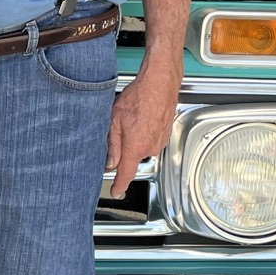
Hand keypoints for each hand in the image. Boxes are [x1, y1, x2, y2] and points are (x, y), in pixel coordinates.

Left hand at [105, 58, 179, 196]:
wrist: (159, 83)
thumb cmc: (138, 97)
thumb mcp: (114, 121)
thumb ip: (112, 145)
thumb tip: (110, 162)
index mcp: (135, 148)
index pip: (126, 174)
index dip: (119, 186)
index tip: (115, 191)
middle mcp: (150, 148)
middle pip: (132, 157)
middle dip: (124, 147)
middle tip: (120, 127)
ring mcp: (160, 141)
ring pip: (141, 146)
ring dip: (135, 137)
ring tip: (133, 118)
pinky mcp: (165, 133)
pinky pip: (151, 138)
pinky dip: (145, 130)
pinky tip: (142, 116)